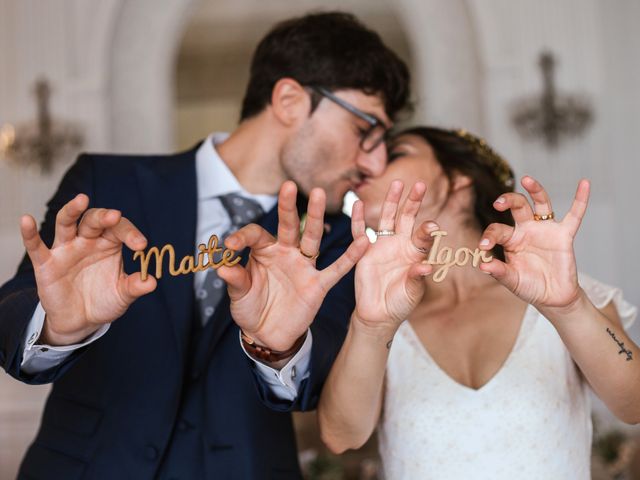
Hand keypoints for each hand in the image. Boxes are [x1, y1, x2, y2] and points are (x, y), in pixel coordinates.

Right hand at [21, 194, 155, 344]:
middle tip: (115, 216)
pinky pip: (36, 246)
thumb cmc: (103, 300)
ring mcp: (66, 249)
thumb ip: (135, 287)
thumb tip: (152, 282)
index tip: (142, 245)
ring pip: (67, 223)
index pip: (120, 229)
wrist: (80, 321)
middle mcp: (88, 240)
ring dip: (73, 211)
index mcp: (109, 243)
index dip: (131, 233)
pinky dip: (30, 233)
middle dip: (104, 217)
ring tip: (82, 200)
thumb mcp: (122, 295)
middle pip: (94, 220)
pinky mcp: (47, 263)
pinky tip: (27, 219)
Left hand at [217, 181, 369, 350]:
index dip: (242, 237)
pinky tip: (363, 240)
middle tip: (289, 185)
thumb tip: (221, 267)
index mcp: (264, 252)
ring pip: (312, 238)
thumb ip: (235, 280)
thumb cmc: (251, 308)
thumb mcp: (239, 295)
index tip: (230, 246)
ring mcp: (303, 267)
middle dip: (288, 207)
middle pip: (289, 226)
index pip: (255, 235)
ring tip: (319, 194)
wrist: (268, 335)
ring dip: (315, 218)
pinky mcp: (318, 284)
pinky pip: (336, 268)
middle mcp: (286, 253)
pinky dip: (350, 256)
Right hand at [352, 181, 436, 331]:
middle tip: (421, 185)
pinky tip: (358, 203)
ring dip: (392, 201)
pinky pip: (360, 232)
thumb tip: (426, 267)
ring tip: (397, 183)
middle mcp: (401, 245)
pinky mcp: (365, 251)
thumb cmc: (400, 303)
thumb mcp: (412, 293)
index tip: (432, 226)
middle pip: (407, 218)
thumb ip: (417, 279)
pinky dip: (359, 218)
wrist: (379, 314)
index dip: (427, 231)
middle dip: (413, 202)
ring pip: (388, 218)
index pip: (424, 237)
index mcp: (416, 254)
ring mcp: (383, 246)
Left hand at [479, 176, 589, 310]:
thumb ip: (499, 272)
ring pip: (541, 203)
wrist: (552, 297)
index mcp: (511, 239)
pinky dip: (580, 199)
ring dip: (535, 190)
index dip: (489, 236)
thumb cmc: (529, 286)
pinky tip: (584, 183)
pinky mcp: (564, 235)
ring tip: (527, 179)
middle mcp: (526, 230)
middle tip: (498, 203)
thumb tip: (482, 265)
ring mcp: (545, 230)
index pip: (498, 230)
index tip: (483, 246)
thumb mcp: (511, 280)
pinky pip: (574, 215)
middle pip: (517, 206)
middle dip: (508, 200)